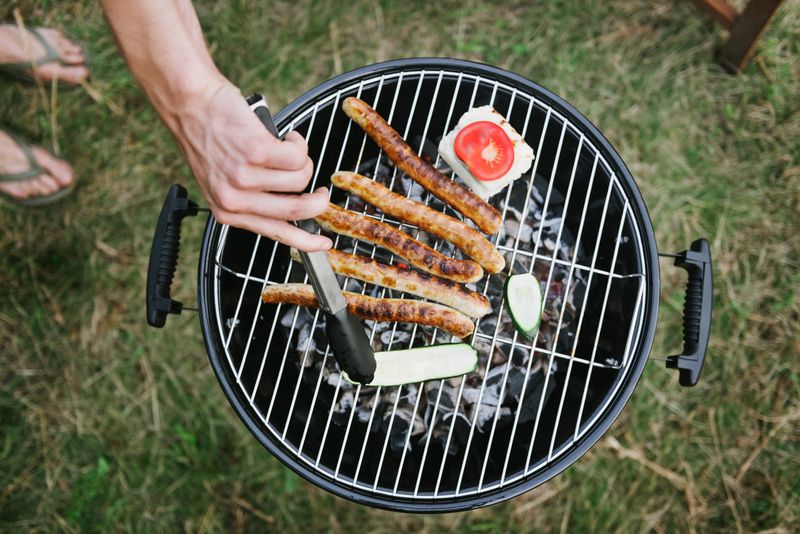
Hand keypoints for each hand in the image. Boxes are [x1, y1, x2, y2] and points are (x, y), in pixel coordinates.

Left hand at [170, 79, 331, 250]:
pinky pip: (297, 155)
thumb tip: (291, 204)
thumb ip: (250, 200)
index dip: (305, 241)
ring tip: (287, 148)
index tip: (322, 243)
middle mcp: (234, 199)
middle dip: (318, 201)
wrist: (190, 103)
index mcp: (227, 212)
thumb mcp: (220, 181)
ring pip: (300, 177)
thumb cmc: (208, 136)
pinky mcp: (255, 151)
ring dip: (302, 160)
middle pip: (296, 209)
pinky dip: (298, 143)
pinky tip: (286, 136)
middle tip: (321, 192)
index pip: (275, 234)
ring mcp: (244, 176)